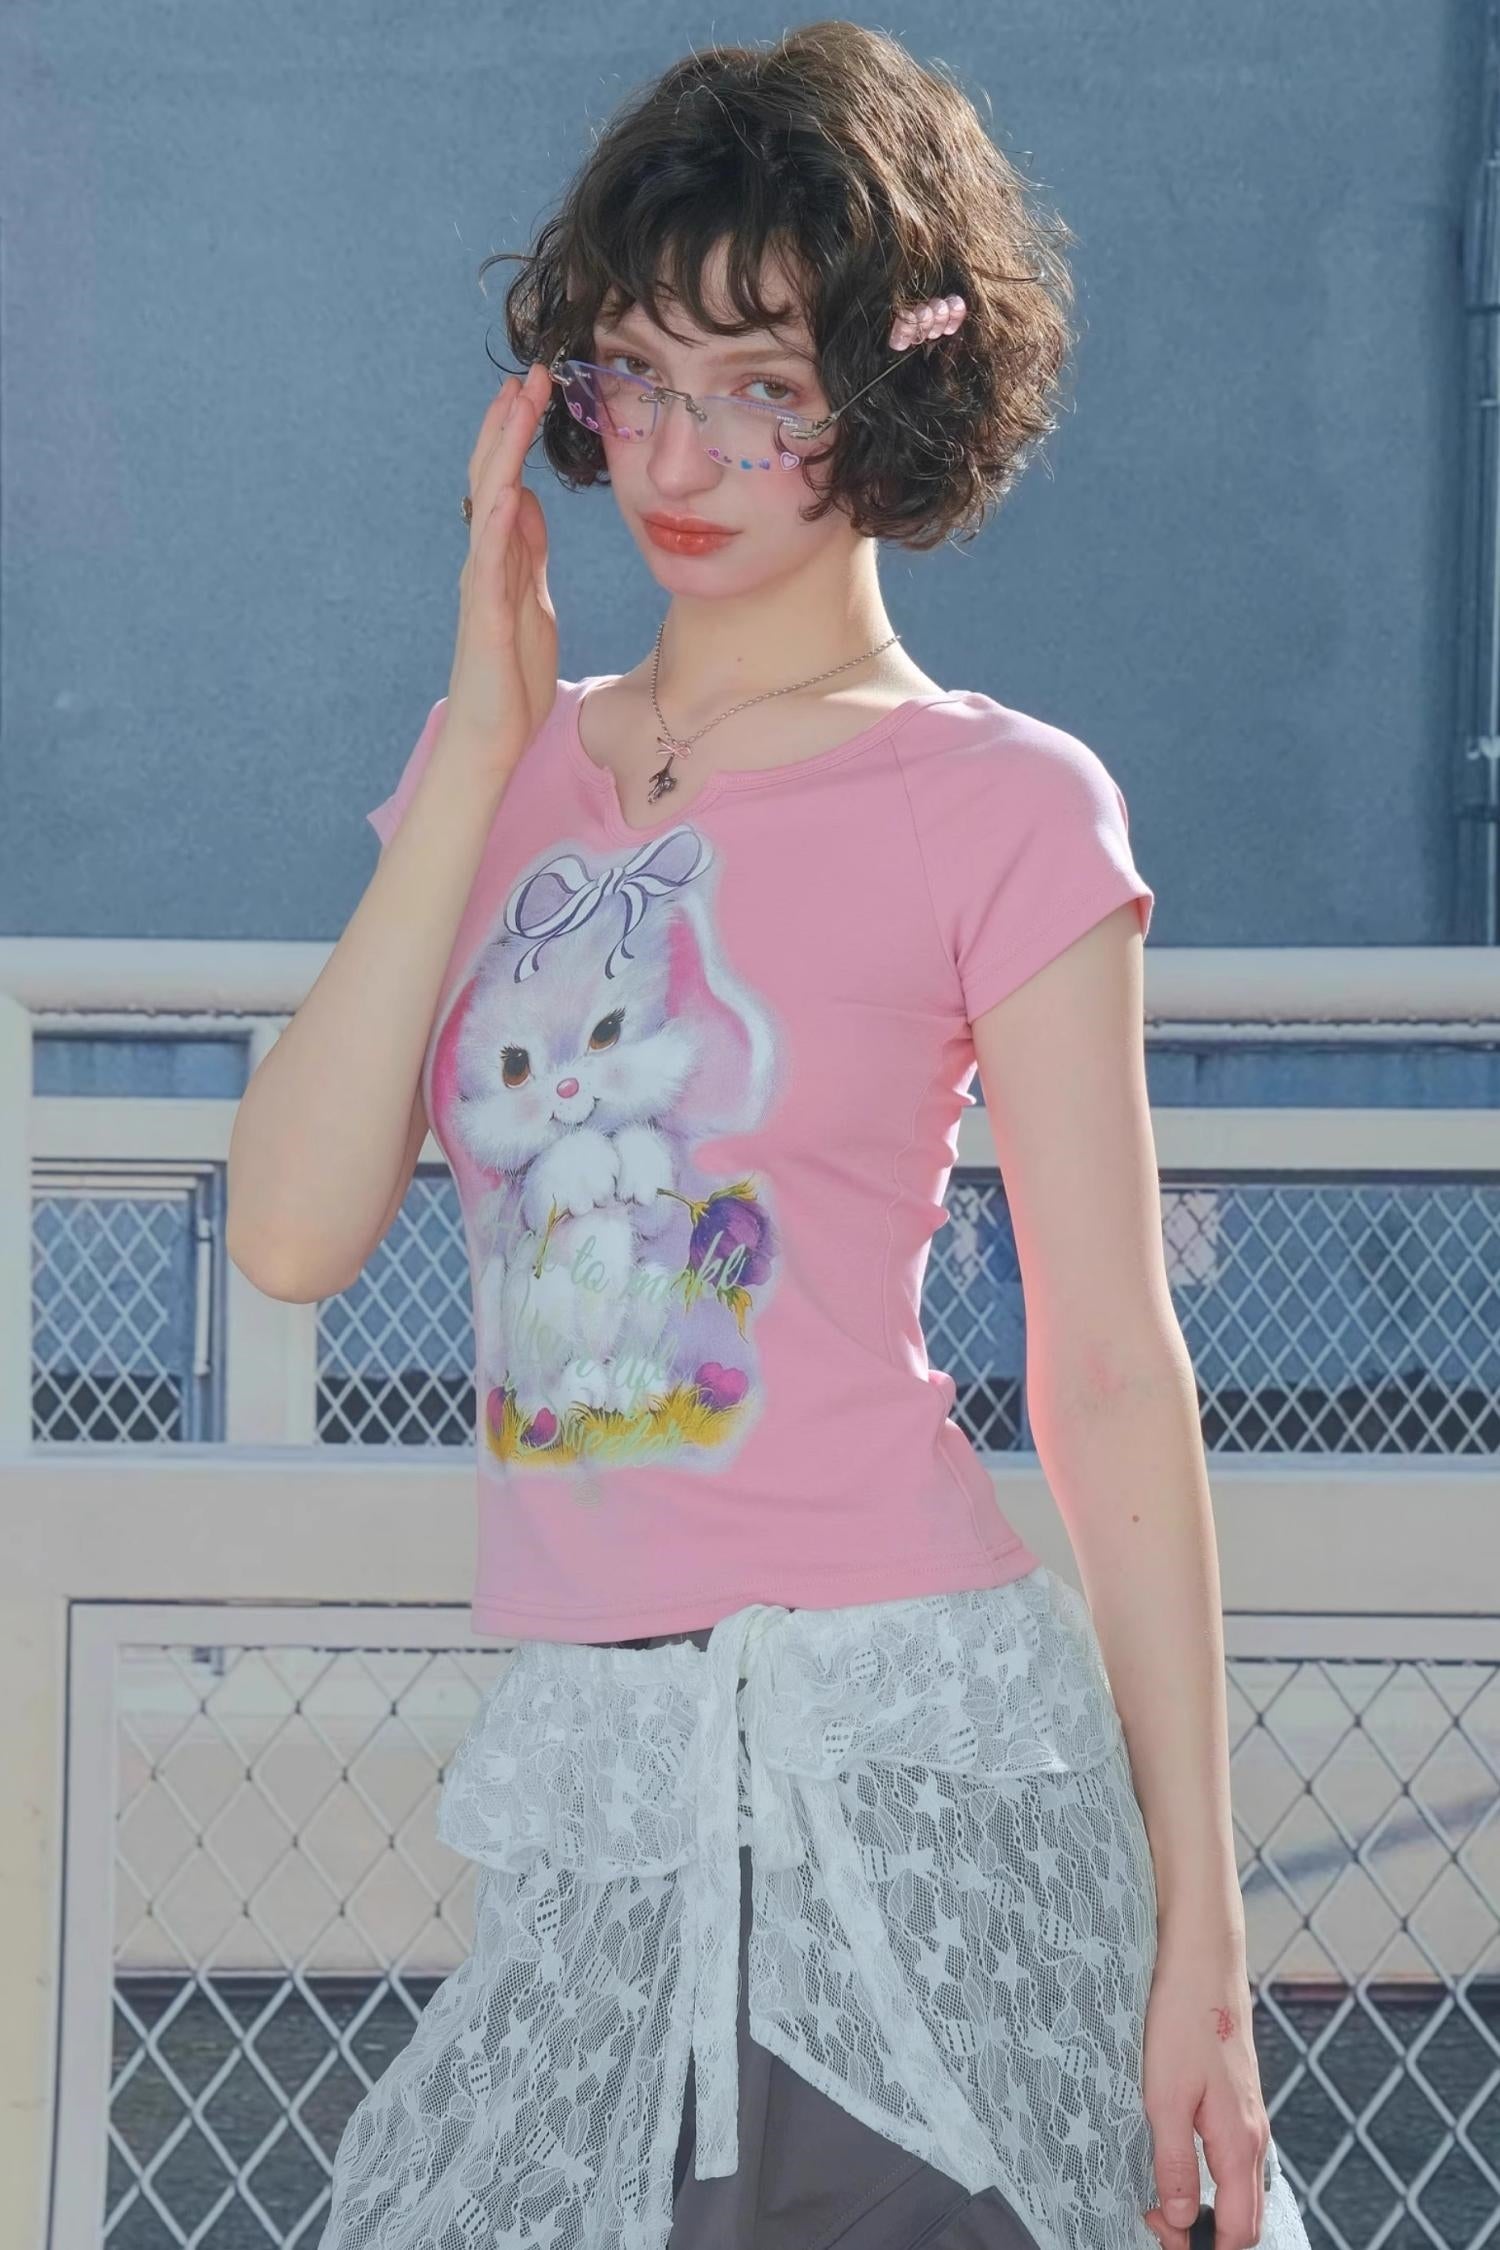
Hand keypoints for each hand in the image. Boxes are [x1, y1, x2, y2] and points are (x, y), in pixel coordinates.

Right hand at [446, 361, 557, 774]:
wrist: (492, 736)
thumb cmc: (511, 677)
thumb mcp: (534, 601)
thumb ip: (528, 553)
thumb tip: (527, 502)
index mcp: (500, 558)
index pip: (505, 482)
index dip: (516, 436)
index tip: (534, 390)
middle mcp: (483, 561)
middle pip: (492, 478)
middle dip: (510, 425)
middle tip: (529, 374)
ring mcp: (481, 584)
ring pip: (488, 503)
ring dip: (502, 452)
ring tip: (516, 405)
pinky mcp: (485, 614)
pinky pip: (488, 558)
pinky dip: (495, 519)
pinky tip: (506, 485)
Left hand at [1141, 1945, 1272, 2249]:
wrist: (1202, 1958)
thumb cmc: (1181, 2019)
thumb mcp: (1164, 2097)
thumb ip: (1174, 2163)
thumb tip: (1182, 2219)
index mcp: (1240, 2144)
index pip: (1240, 2229)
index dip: (1205, 2247)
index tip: (1164, 2239)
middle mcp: (1253, 2136)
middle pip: (1244, 2214)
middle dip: (1207, 2233)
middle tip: (1155, 2222)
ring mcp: (1247, 2114)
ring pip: (1236, 2183)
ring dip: (1204, 2201)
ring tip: (1157, 2195)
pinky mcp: (1235, 2095)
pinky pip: (1229, 2153)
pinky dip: (1207, 2172)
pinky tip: (1174, 2158)